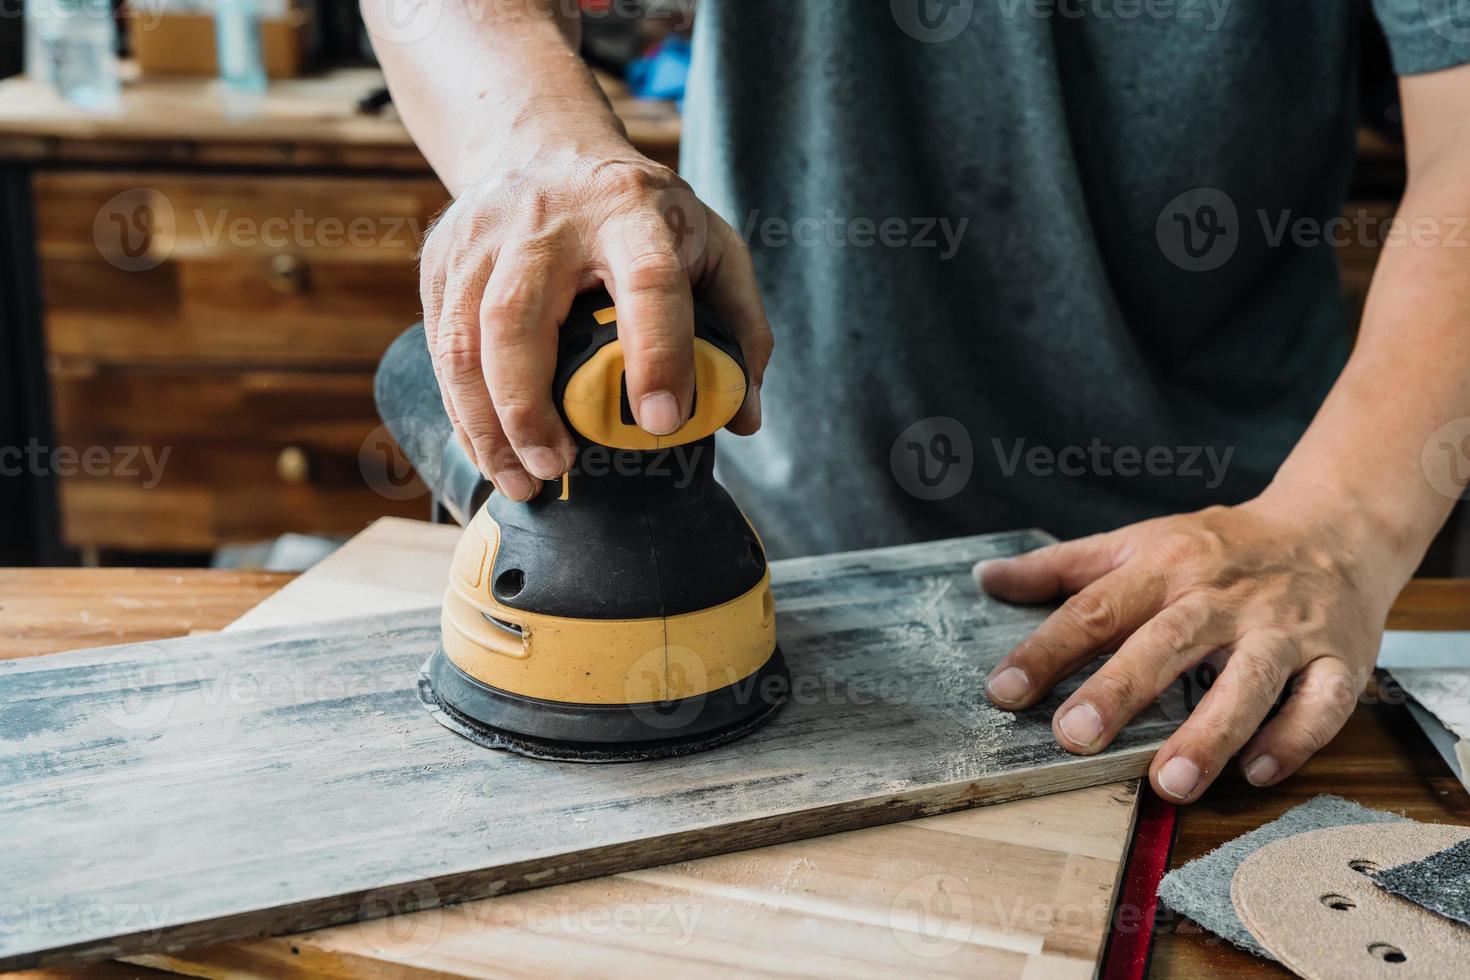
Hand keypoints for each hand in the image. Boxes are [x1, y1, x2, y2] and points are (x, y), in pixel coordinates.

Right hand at [419, 131, 771, 500]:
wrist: (544, 146)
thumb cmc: (641, 215)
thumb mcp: (710, 246)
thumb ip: (741, 326)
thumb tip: (743, 417)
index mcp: (630, 210)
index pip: (647, 279)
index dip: (657, 353)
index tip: (663, 422)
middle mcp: (546, 217)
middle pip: (516, 315)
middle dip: (529, 405)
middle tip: (558, 466)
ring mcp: (482, 236)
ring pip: (464, 339)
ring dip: (487, 423)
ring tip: (522, 480)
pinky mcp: (442, 261)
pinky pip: (442, 348)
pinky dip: (464, 412)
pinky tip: (492, 453)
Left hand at [977, 489, 1404, 802]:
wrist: (1335, 527)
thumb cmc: (1221, 546)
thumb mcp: (1139, 540)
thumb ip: (1061, 566)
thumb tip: (986, 578)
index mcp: (1165, 566)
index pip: (1096, 608)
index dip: (1047, 650)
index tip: (1004, 691)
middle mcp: (1222, 597)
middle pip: (1166, 642)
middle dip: (1119, 691)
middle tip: (1075, 738)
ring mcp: (1284, 629)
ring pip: (1249, 679)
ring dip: (1210, 732)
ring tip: (1169, 782)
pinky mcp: (1339, 659)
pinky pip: (1321, 703)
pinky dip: (1293, 739)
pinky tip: (1256, 773)